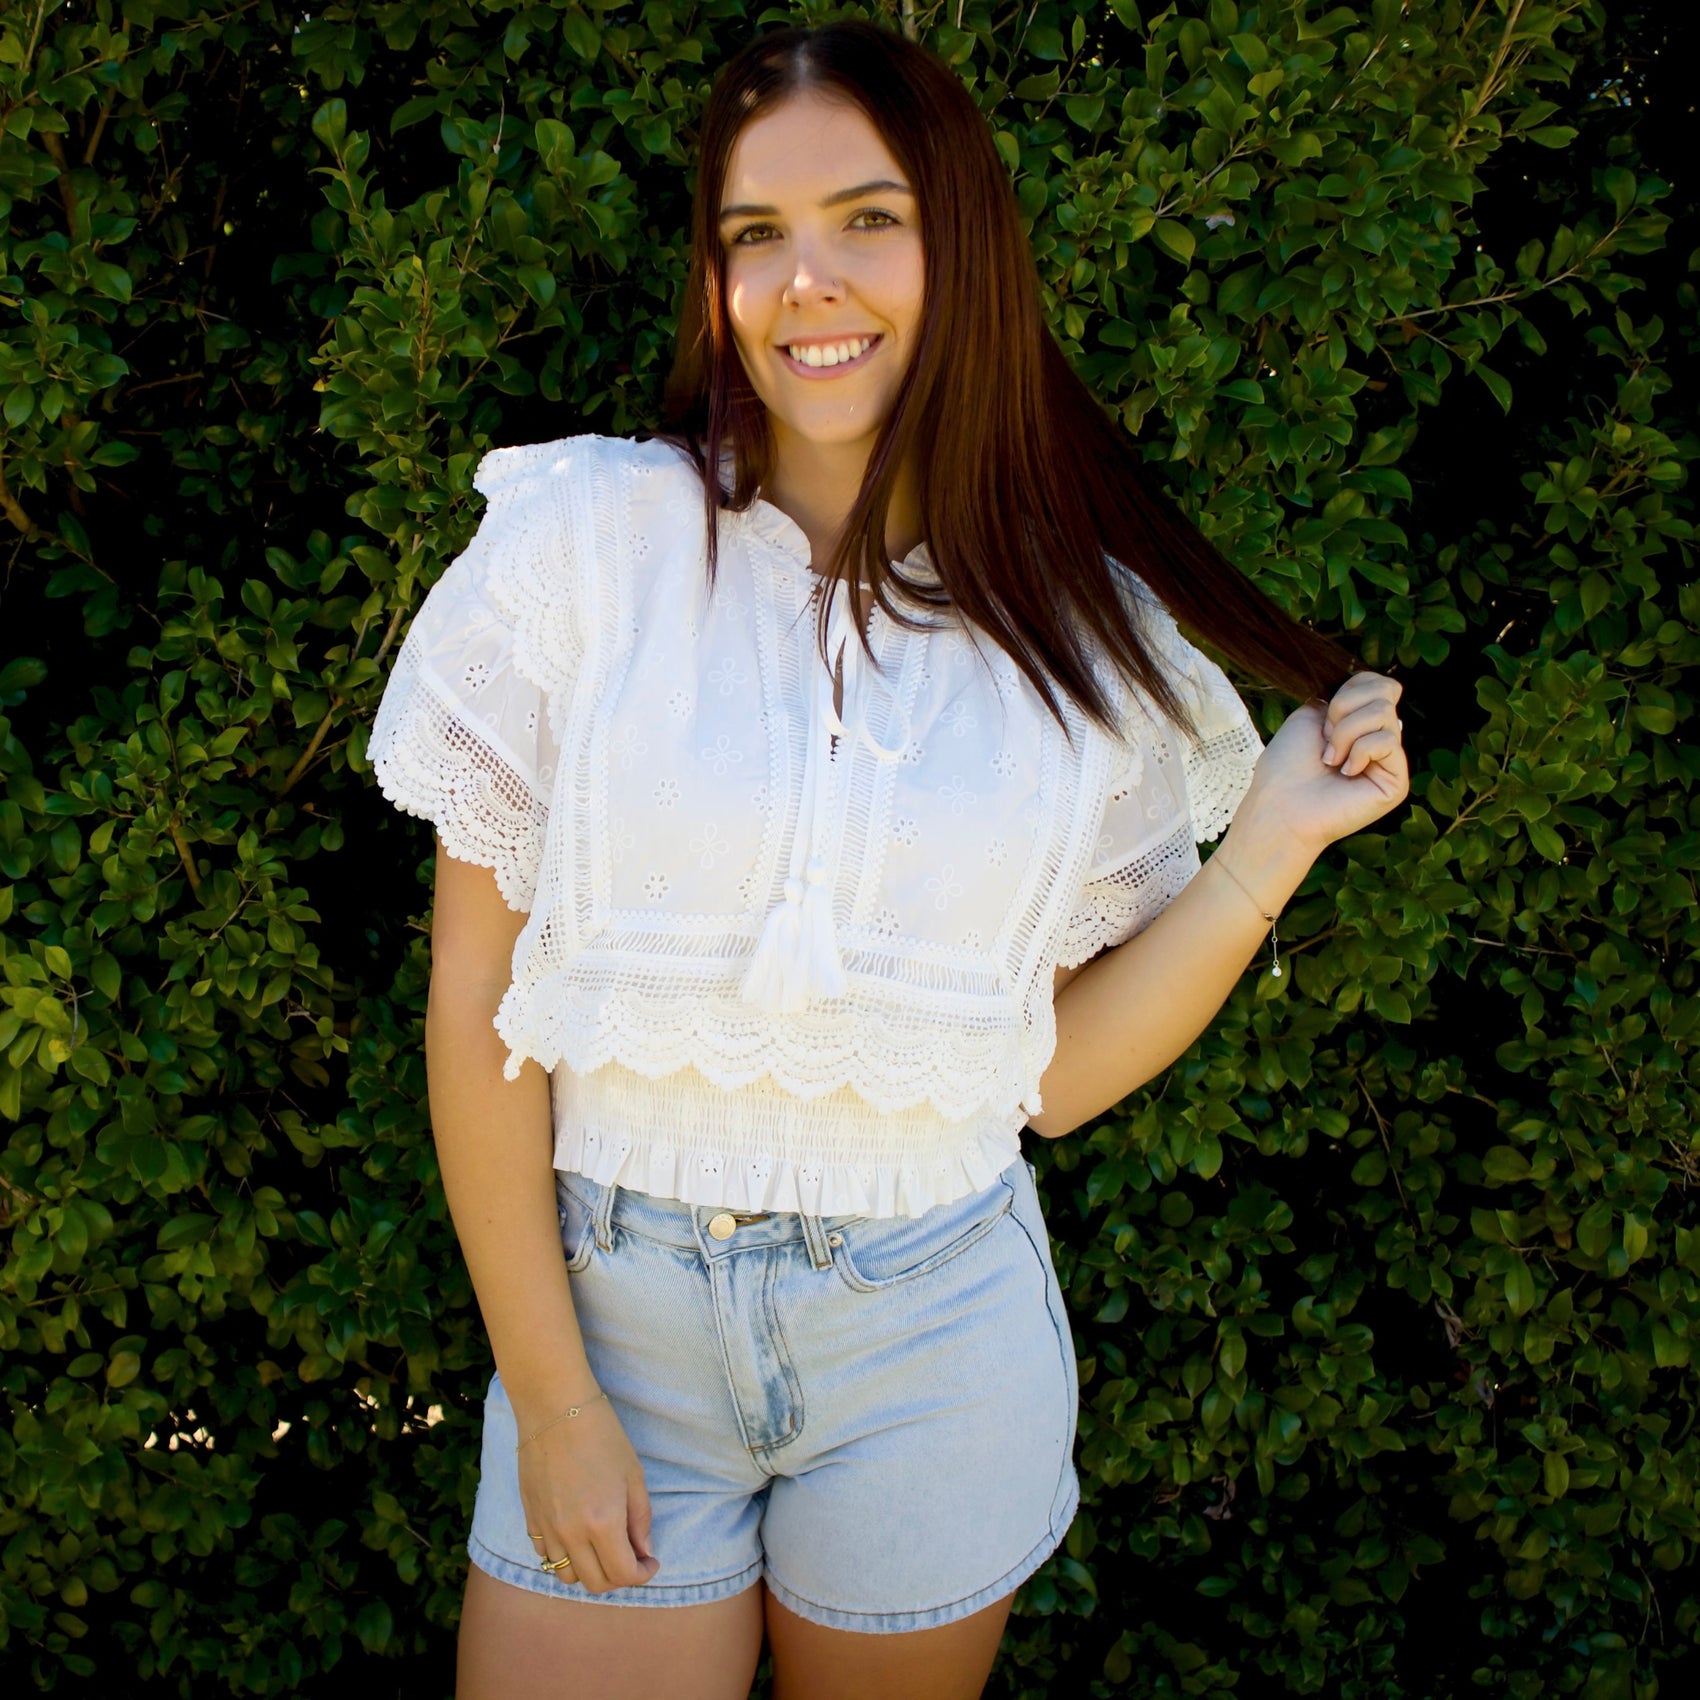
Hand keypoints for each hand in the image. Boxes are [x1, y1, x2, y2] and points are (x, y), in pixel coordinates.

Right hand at [518, 1395, 659, 1592]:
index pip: (623, 1575)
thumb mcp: (633, 1475)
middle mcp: (572, 1534)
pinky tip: (577, 1536)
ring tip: (602, 1549)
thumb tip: (643, 1551)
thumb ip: (640, 1518)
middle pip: (595, 1584)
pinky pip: (545, 1555)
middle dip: (618, 1578)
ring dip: (589, 1571)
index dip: (642, 1574)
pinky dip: (564, 1557)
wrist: (555, 1409)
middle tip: (630, 1558)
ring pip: (566, 1576)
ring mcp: (547, 1529)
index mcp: (603, 1523)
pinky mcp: (530, 1519)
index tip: (650, 1562)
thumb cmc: (602, 1435)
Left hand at [1235, 671, 1408, 857]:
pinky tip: (1346, 773)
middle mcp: (1377, 739)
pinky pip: (1388, 741)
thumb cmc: (1287, 765)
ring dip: (1346, 733)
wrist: (1281, 805)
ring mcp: (1389, 760)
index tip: (1325, 717)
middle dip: (1344, 708)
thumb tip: (1378, 689)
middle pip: (1385, 691)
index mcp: (1358, 723)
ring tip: (1331, 760)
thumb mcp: (1310, 716)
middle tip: (1326, 740)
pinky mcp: (1396, 781)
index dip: (1351, 689)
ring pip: (1385, 713)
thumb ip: (1346, 697)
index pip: (1378, 683)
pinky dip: (1360, 751)